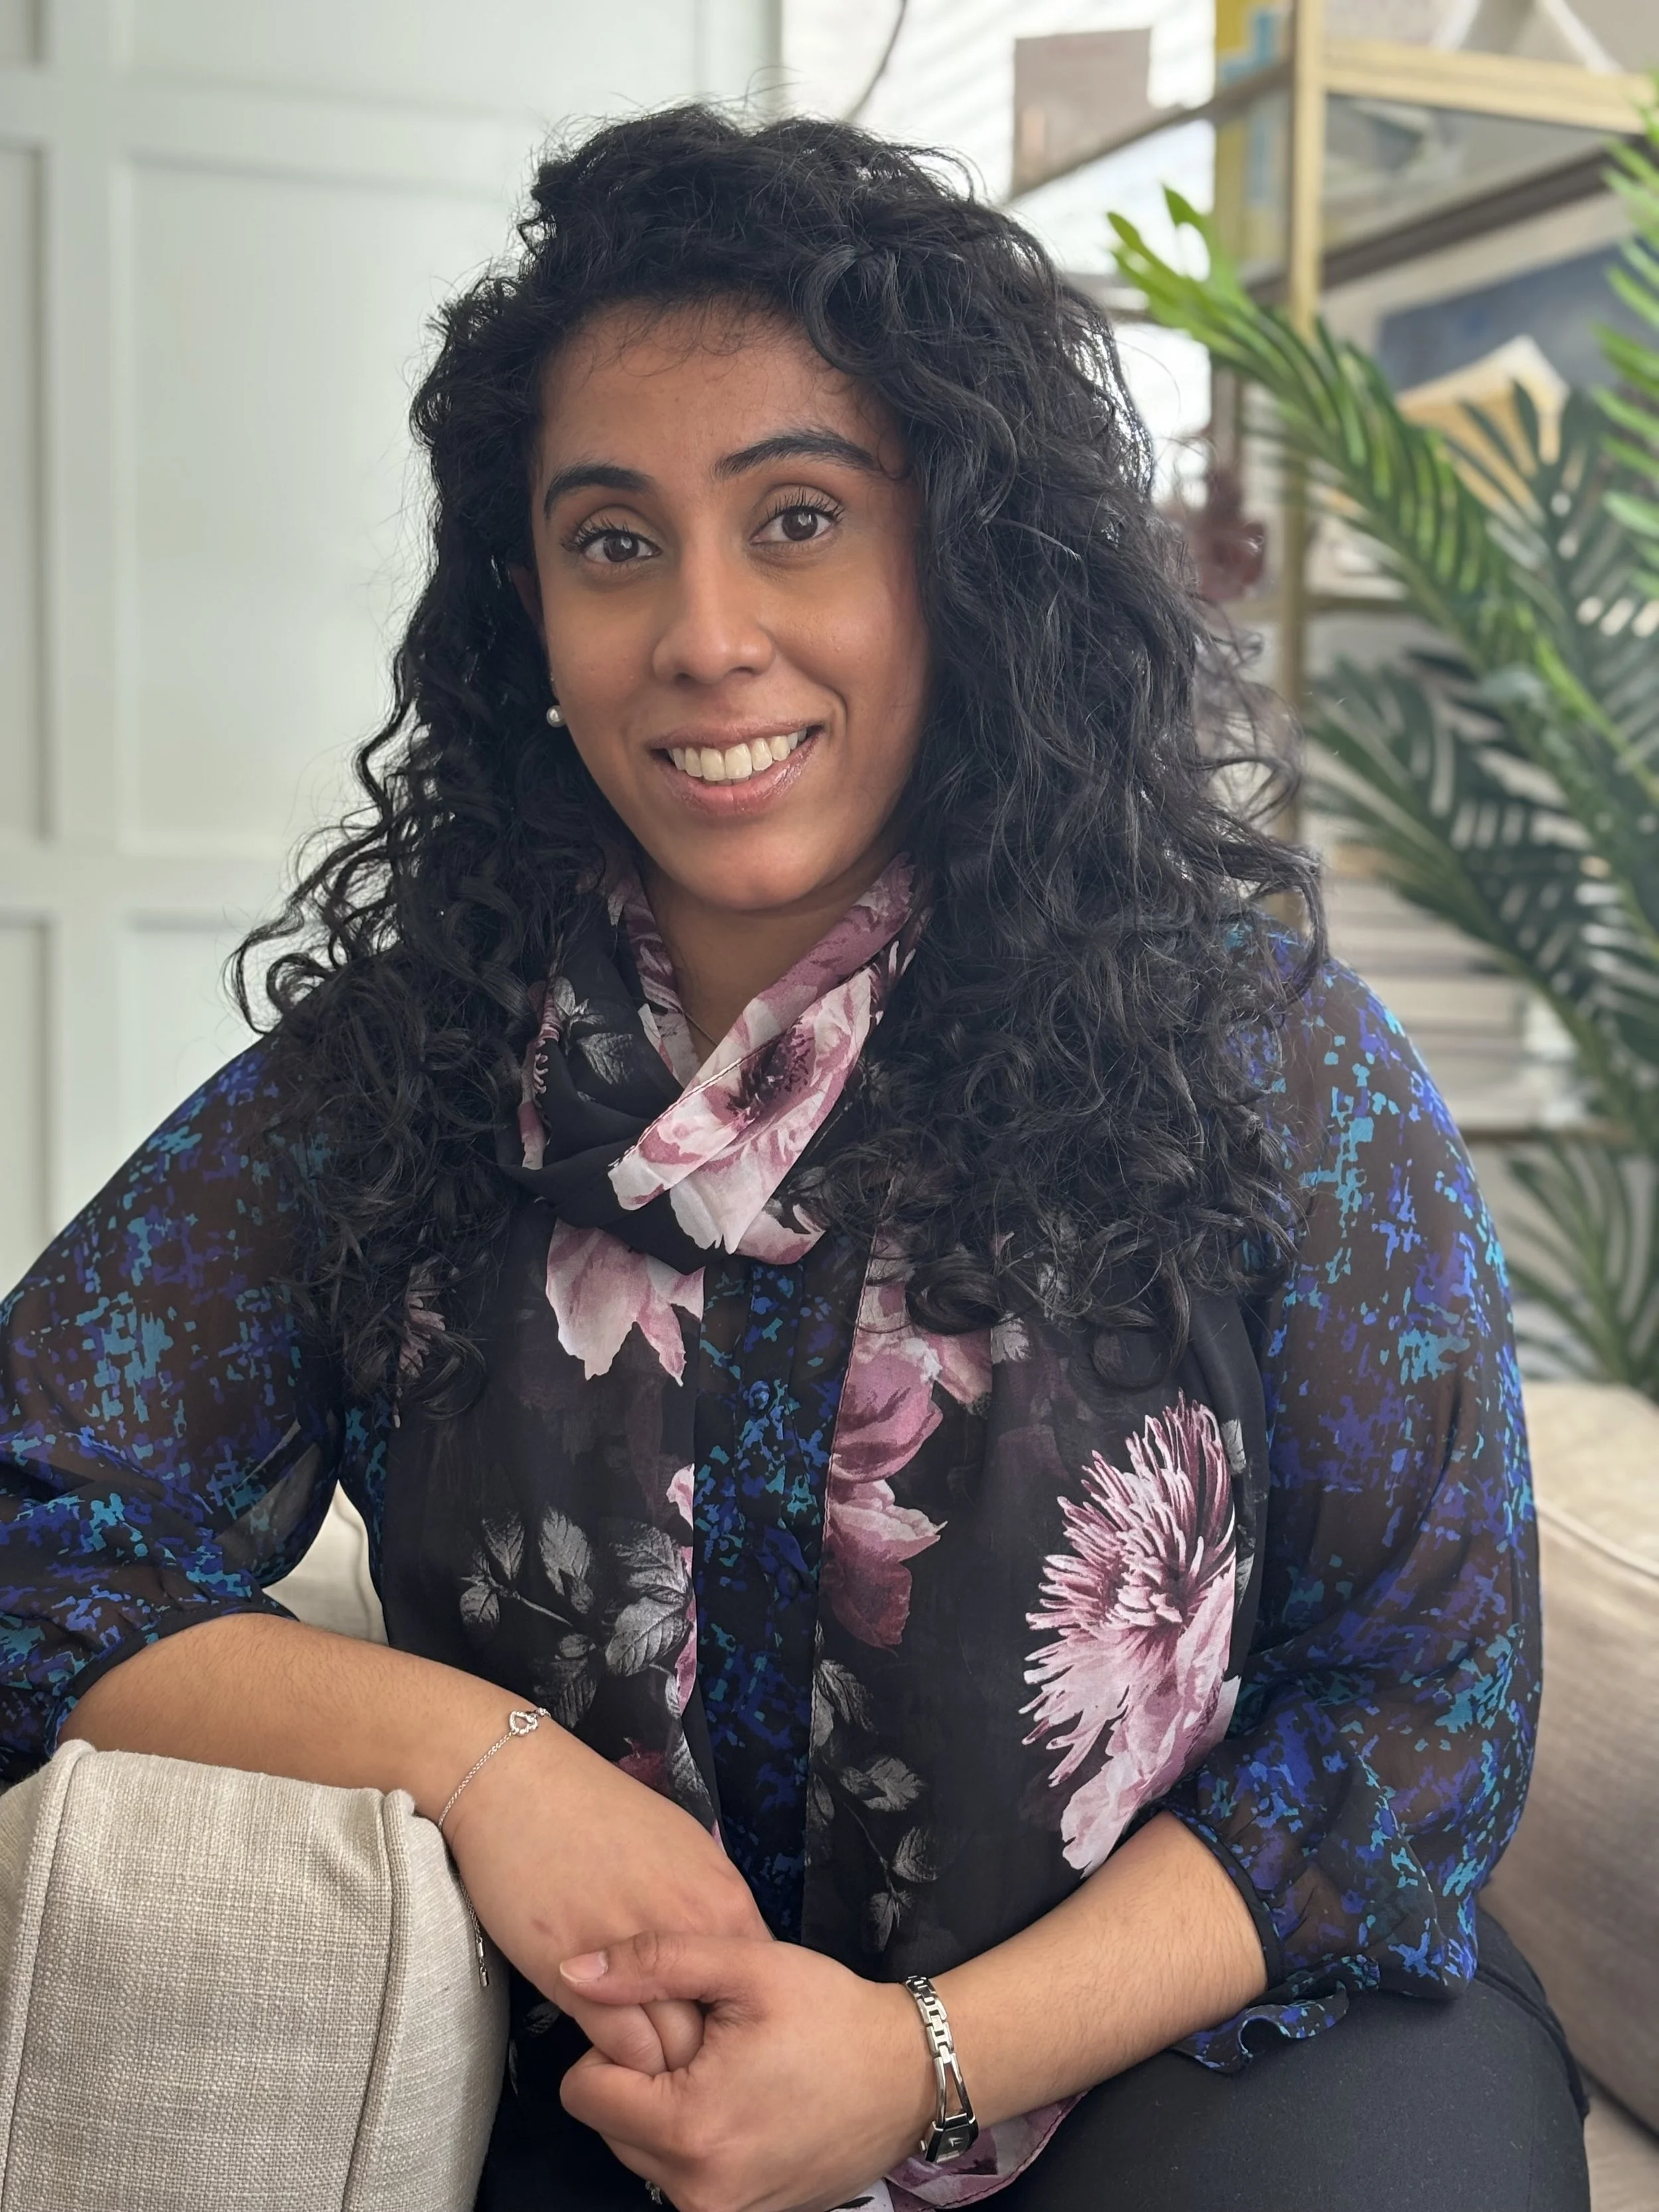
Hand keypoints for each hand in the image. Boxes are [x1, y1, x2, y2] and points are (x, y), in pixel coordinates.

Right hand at [443, 1724, 767, 2074]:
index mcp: (722, 1899)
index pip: (755, 1991)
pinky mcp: (582, 1980)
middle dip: (701, 2051)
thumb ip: (709, 1907)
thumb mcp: (683, 1848)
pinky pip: (624, 2050)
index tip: (707, 2023)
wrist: (521, 1787)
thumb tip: (727, 1958)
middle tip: (672, 2049)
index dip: (734, 2018)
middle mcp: (692, 1930)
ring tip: (638, 2051)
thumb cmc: (599, 1812)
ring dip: (659, 2063)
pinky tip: (602, 2038)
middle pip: (721, 2031)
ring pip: (675, 2052)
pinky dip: (618, 2060)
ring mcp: (638, 1957)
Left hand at [557, 1932, 936, 2211]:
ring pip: (643, 2153)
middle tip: (707, 2042)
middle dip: (643, 2079)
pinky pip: (685, 2177)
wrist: (911, 2075)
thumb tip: (574, 1972)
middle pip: (611, 2124)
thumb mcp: (746, 1965)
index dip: (617, 2044)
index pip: (583, 2090)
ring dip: (669, 2111)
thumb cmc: (830, 2014)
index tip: (671, 2022)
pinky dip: (699, 2140)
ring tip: (729, 2070)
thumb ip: (653, 1963)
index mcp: (690, 2128)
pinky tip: (745, 2103)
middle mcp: (699, 2190)